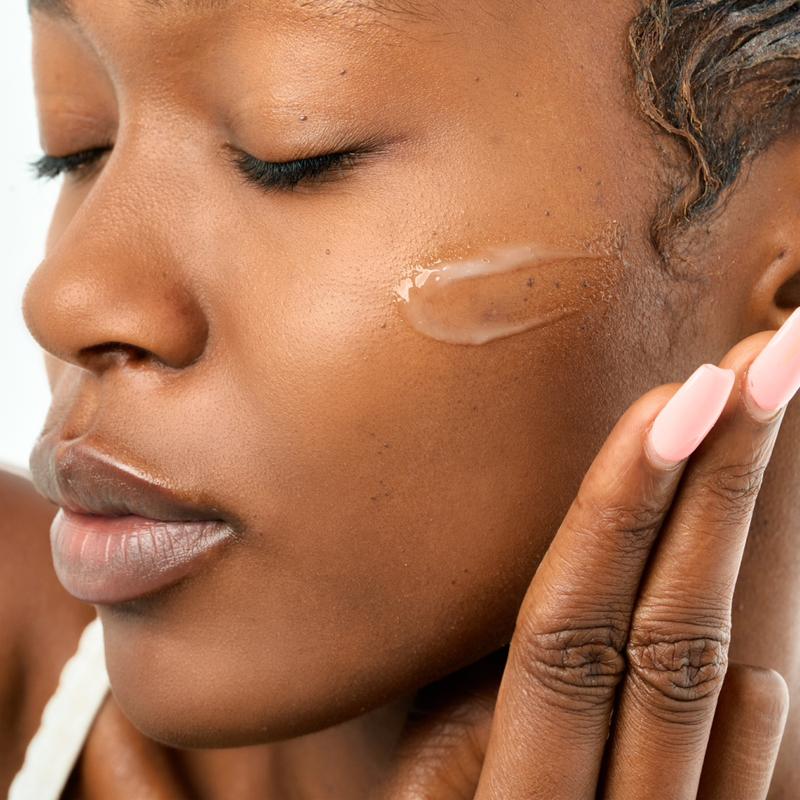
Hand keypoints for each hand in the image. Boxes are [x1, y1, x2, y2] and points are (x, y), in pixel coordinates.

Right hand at [374, 324, 796, 799]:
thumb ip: (466, 719)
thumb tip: (545, 623)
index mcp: (511, 799)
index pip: (568, 625)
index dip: (623, 509)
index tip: (678, 398)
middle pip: (666, 632)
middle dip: (716, 488)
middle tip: (764, 364)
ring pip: (720, 688)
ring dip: (746, 554)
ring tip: (771, 431)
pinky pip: (753, 786)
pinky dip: (761, 711)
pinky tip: (767, 661)